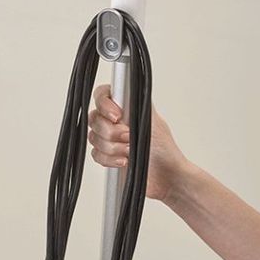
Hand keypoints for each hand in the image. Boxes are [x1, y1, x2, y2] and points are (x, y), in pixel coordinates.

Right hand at [88, 84, 188, 202]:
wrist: (165, 177)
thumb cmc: (165, 150)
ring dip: (113, 147)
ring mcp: (110, 139)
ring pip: (94, 138)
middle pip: (94, 118)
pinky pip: (96, 155)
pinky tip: (124, 161)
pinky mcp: (108, 157)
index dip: (105, 105)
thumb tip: (125, 82)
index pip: (102, 95)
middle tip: (128, 137)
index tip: (117, 116)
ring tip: (130, 151)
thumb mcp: (152, 120)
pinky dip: (109, 160)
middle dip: (111, 131)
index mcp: (126, 106)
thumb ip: (135, 102)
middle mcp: (116, 121)